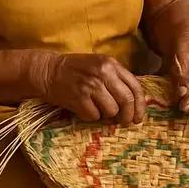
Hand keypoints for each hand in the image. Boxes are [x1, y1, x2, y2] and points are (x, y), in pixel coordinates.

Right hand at [30, 52, 144, 124]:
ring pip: (111, 110)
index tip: (138, 117)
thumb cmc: (76, 70)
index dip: (140, 105)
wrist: (47, 71)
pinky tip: (84, 109)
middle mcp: (103, 73)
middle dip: (128, 116)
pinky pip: (94, 116)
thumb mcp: (100, 66)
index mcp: (112, 64)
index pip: (135, 86)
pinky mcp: (78, 97)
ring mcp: (91, 85)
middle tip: (124, 123)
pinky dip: (91, 116)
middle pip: (127, 100)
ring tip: (97, 109)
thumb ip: (117, 79)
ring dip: (106, 116)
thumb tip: (136, 102)